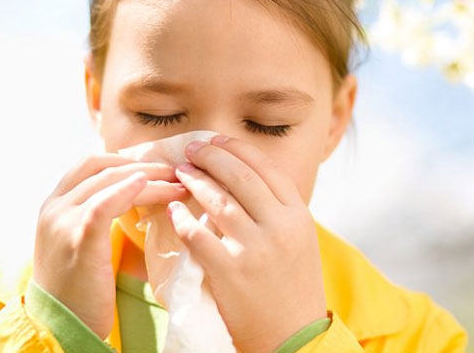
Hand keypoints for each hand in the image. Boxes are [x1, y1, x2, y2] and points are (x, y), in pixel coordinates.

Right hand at [33, 153, 189, 337]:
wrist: (60, 326)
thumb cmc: (78, 288)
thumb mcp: (81, 243)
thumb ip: (97, 216)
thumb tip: (136, 195)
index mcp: (54, 205)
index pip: (90, 164)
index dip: (126, 160)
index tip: (157, 167)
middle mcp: (54, 207)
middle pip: (102, 167)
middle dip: (144, 166)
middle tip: (177, 172)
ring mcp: (63, 221)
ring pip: (110, 181)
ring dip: (150, 178)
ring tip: (179, 184)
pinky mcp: (78, 238)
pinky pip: (104, 203)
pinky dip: (128, 189)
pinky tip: (150, 186)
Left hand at [167, 135, 326, 352]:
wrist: (293, 337)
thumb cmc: (294, 287)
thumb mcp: (300, 241)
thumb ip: (278, 210)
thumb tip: (245, 177)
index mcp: (298, 216)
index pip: (266, 168)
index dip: (237, 148)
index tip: (216, 140)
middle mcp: (280, 226)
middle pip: (241, 177)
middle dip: (212, 156)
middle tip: (192, 149)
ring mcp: (256, 249)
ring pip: (219, 201)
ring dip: (195, 181)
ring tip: (181, 172)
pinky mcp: (231, 271)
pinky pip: (198, 235)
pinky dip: (183, 218)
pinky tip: (174, 210)